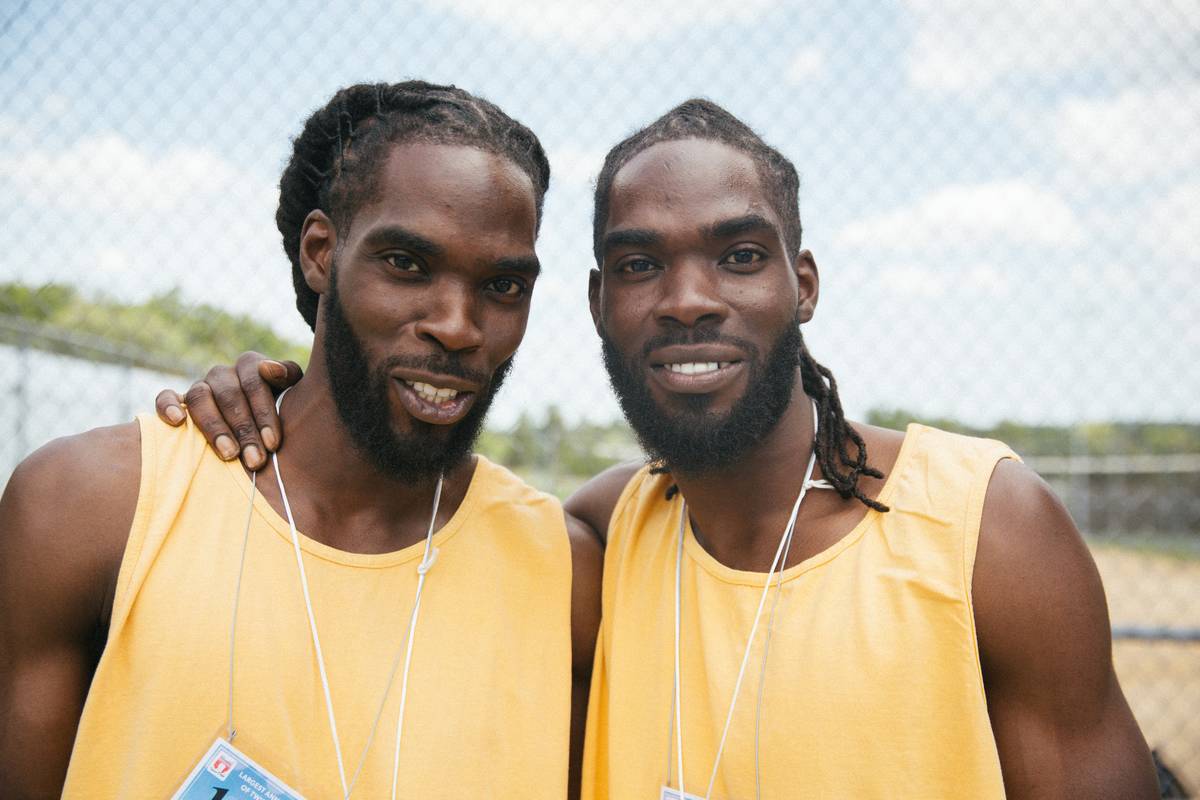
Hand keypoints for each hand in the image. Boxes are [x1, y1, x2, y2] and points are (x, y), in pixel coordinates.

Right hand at [155, 352, 302, 469]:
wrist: (256, 429)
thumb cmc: (277, 412)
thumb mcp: (291, 392)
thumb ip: (288, 375)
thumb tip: (270, 369)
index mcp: (250, 367)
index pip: (255, 381)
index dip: (264, 412)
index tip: (274, 444)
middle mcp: (223, 374)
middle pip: (229, 394)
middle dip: (245, 430)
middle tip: (256, 460)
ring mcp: (200, 386)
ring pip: (199, 397)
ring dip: (215, 427)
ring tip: (229, 455)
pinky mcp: (177, 400)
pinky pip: (165, 397)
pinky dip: (168, 406)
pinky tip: (178, 423)